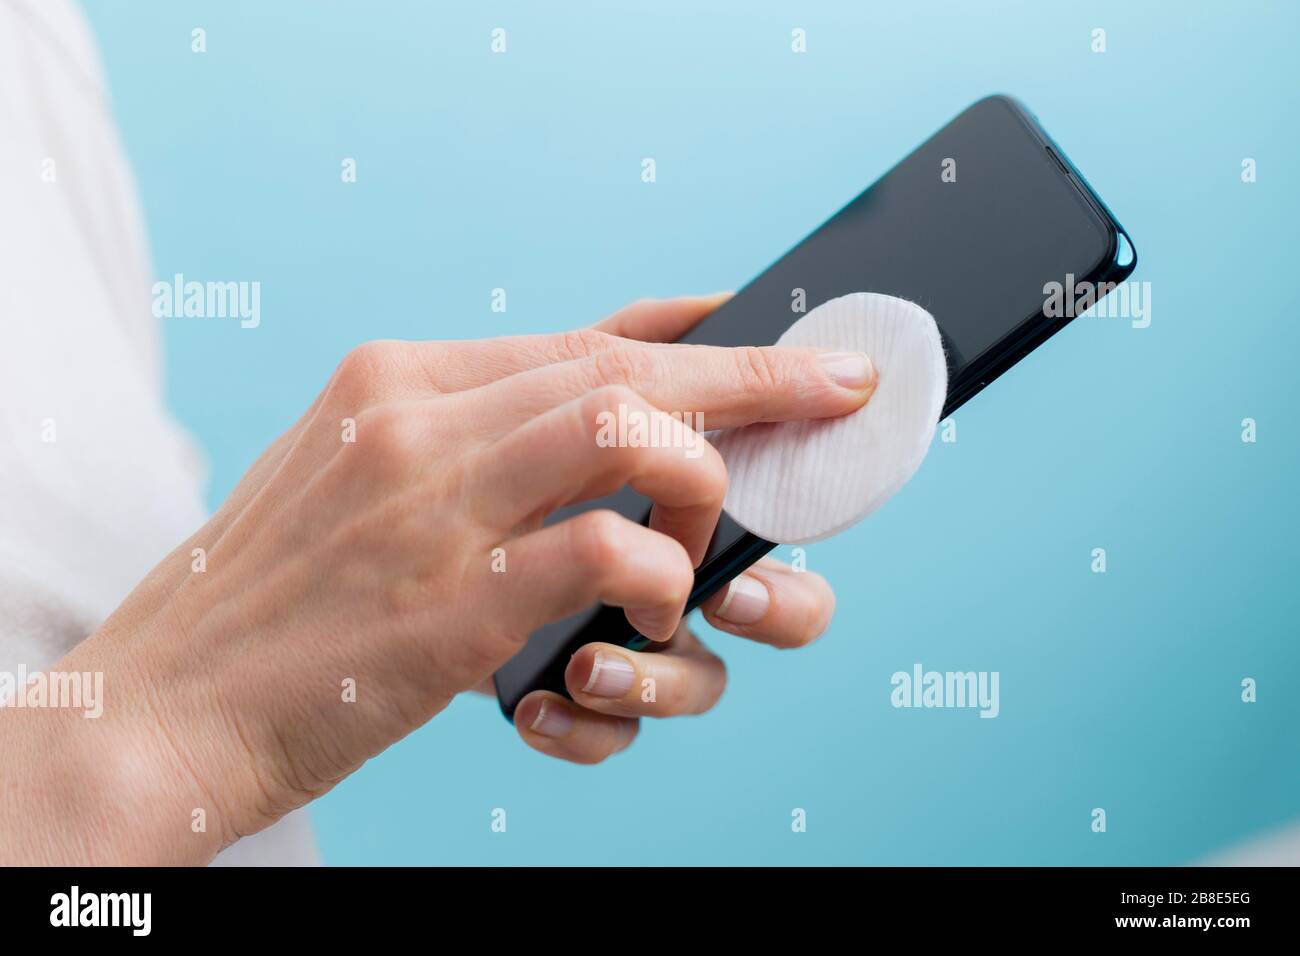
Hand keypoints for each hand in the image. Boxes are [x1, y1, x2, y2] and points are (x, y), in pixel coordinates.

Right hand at [5, 295, 873, 863]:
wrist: (161, 707)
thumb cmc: (277, 603)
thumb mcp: (354, 483)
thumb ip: (465, 446)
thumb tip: (600, 431)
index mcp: (395, 380)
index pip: (582, 333)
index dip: (699, 327)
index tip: (778, 329)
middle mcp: (416, 420)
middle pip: (627, 363)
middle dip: (753, 372)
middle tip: (835, 385)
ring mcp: (432, 506)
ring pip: (630, 428)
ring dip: (702, 485)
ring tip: (702, 558)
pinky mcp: (450, 606)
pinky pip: (607, 550)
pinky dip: (656, 580)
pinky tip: (644, 628)